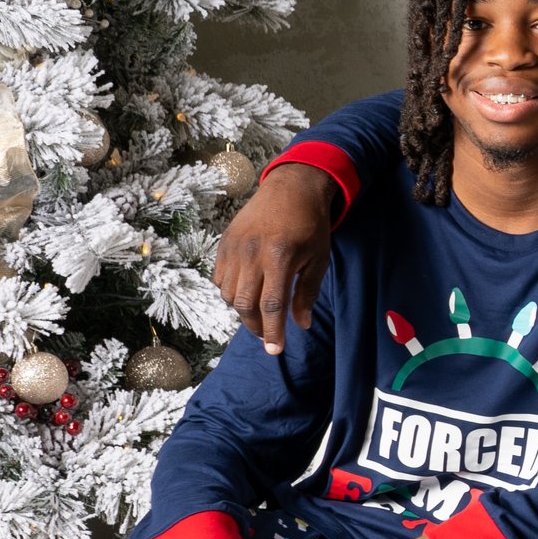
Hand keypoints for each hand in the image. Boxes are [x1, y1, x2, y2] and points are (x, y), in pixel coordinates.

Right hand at [215, 163, 340, 354]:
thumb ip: (307, 294)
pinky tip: (245, 292)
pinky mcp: (224, 242)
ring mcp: (234, 247)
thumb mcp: (318, 260)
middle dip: (255, 326)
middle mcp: (252, 253)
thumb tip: (300, 325)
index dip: (272, 332)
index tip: (275, 350)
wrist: (291, 188)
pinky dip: (229, 292)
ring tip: (258, 312)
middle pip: (244, 304)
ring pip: (228, 293)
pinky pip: (219, 277)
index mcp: (280, 258)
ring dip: (241, 310)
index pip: (271, 306)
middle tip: (267, 335)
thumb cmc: (310, 226)